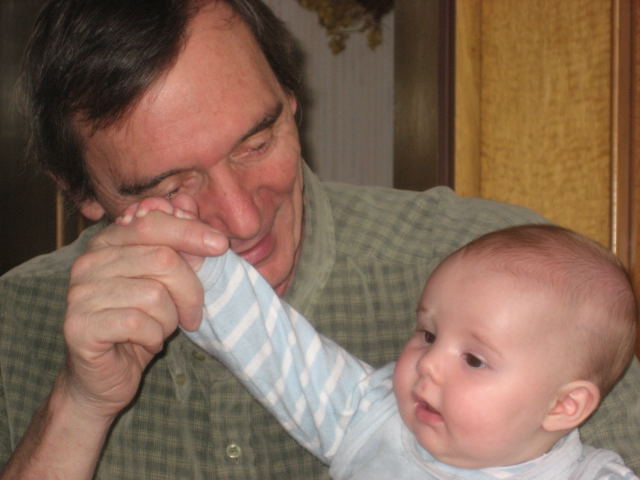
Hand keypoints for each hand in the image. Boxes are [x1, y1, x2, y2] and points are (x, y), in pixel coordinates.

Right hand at [60, 194, 226, 420]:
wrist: (105, 376)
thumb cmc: (140, 325)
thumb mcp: (165, 282)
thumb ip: (176, 245)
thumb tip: (188, 203)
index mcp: (107, 243)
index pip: (152, 223)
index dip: (190, 232)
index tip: (221, 245)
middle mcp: (88, 262)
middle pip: (162, 259)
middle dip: (190, 291)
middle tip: (192, 315)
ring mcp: (80, 293)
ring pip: (154, 294)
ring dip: (169, 319)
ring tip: (159, 329)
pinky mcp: (79, 325)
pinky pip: (139, 323)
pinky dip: (154, 337)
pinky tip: (146, 342)